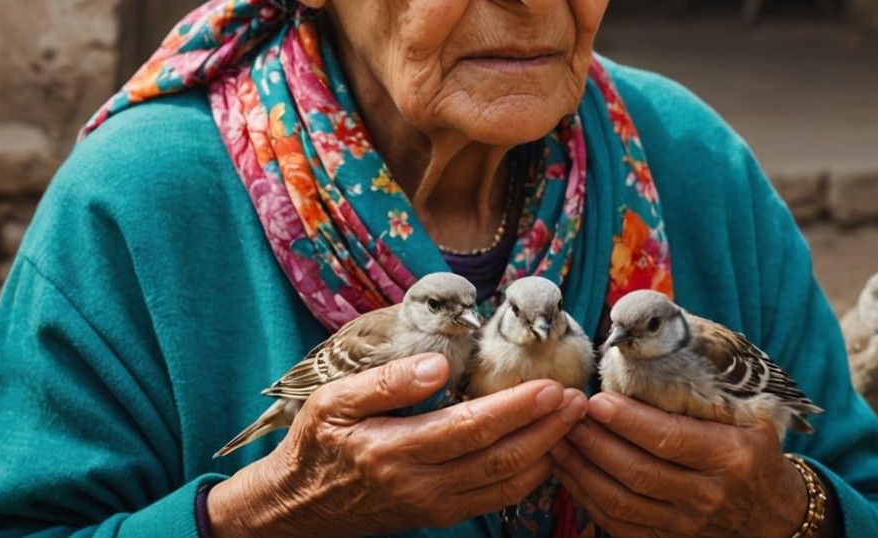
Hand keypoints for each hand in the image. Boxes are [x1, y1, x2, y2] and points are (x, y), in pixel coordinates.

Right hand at [206, 354, 587, 537]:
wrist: (298, 506)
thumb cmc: (316, 444)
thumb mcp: (333, 400)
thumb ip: (387, 381)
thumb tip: (438, 364)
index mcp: (394, 449)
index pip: (470, 428)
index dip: (515, 408)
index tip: (550, 385)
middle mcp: (420, 484)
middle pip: (499, 459)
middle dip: (546, 430)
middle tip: (579, 399)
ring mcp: (433, 505)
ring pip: (504, 484)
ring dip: (545, 453)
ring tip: (572, 421)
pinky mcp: (439, 514)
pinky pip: (494, 499)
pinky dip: (527, 477)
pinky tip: (545, 452)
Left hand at [550, 392, 808, 537]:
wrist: (774, 514)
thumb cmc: (756, 452)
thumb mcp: (751, 417)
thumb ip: (710, 394)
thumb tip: (655, 359)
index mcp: (729, 455)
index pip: (669, 439)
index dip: (628, 421)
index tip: (596, 400)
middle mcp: (707, 494)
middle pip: (638, 472)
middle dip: (594, 442)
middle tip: (565, 415)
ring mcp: (686, 524)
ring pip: (621, 502)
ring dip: (582, 471)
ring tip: (556, 440)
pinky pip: (619, 525)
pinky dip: (588, 499)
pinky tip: (569, 473)